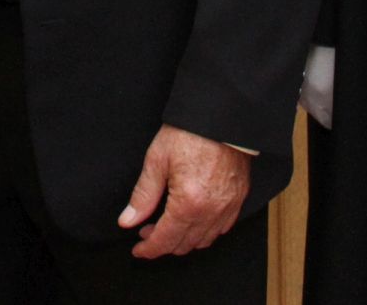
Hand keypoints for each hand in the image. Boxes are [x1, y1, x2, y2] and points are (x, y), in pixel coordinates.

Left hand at [115, 124, 249, 258]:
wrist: (222, 116)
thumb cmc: (189, 132)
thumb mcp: (157, 160)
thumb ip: (143, 195)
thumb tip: (127, 220)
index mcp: (188, 203)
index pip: (165, 240)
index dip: (148, 249)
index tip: (138, 249)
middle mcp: (211, 211)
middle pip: (184, 244)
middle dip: (163, 244)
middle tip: (147, 232)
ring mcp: (228, 207)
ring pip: (204, 241)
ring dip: (184, 240)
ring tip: (168, 225)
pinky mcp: (238, 199)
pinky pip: (222, 228)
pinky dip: (205, 231)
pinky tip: (193, 219)